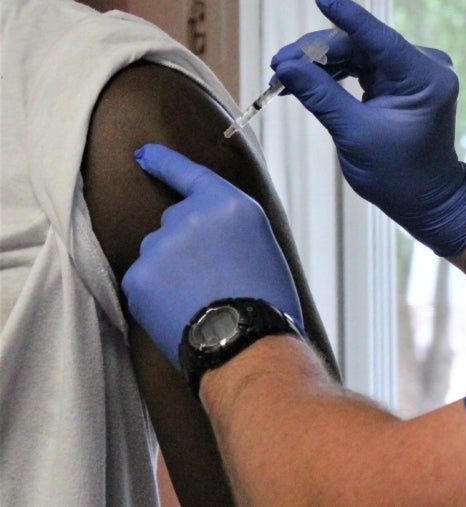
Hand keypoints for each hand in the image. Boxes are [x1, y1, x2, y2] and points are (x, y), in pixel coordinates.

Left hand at [121, 144, 302, 367]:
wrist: (248, 345)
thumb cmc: (267, 303)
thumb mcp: (262, 247)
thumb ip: (229, 228)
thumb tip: (205, 235)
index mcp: (229, 205)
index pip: (188, 174)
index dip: (163, 162)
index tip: (143, 154)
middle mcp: (191, 216)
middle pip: (175, 222)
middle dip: (186, 245)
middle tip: (212, 280)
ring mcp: (161, 245)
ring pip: (157, 253)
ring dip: (172, 271)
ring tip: (200, 301)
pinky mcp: (139, 276)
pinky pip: (143, 281)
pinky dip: (157, 296)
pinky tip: (181, 311)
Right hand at [272, 0, 465, 256]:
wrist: (425, 199)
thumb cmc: (398, 175)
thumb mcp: (354, 135)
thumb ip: (321, 96)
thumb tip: (286, 67)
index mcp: (425, 79)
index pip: (380, 38)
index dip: (347, 17)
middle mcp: (425, 68)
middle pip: (362, 45)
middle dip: (317, 54)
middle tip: (279, 66)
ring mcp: (414, 73)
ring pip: (358, 54)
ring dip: (321, 64)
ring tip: (283, 76)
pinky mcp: (401, 81)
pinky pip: (363, 67)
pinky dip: (334, 74)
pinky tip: (305, 80)